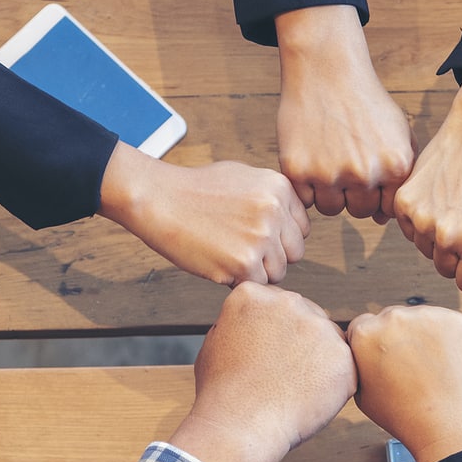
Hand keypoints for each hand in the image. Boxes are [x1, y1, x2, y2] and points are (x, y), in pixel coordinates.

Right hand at [98, 143, 307, 285]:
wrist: (159, 200)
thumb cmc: (197, 190)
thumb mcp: (245, 177)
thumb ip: (274, 197)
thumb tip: (294, 222)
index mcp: (279, 188)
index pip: (301, 228)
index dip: (281, 236)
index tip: (258, 234)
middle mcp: (274, 212)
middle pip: (294, 252)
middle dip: (273, 255)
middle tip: (244, 248)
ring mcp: (259, 239)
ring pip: (278, 272)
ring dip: (257, 270)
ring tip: (229, 253)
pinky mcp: (241, 264)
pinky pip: (256, 284)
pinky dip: (239, 280)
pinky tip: (219, 262)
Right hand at [170, 283, 354, 461]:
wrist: (238, 426)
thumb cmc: (221, 394)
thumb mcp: (215, 342)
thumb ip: (239, 323)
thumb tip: (254, 322)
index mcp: (253, 295)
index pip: (278, 307)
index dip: (275, 334)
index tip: (266, 357)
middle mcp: (288, 302)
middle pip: (307, 317)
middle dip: (301, 343)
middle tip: (283, 376)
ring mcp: (317, 326)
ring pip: (329, 340)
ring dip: (319, 361)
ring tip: (295, 389)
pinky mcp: (341, 354)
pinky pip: (345, 367)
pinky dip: (334, 385)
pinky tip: (310, 398)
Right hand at [275, 5, 415, 220]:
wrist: (327, 70)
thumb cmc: (365, 103)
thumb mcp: (399, 133)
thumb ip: (401, 176)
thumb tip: (383, 219)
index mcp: (395, 166)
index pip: (388, 207)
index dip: (377, 193)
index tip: (369, 172)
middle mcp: (364, 173)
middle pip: (360, 211)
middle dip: (354, 193)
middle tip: (345, 162)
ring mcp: (329, 173)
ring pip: (331, 208)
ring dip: (329, 191)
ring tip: (328, 159)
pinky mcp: (297, 170)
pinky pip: (304, 198)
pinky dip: (306, 184)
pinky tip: (311, 157)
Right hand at [348, 304, 461, 461]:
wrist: (450, 429)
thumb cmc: (407, 417)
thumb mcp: (362, 394)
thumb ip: (359, 362)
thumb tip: (364, 348)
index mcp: (365, 333)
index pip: (365, 325)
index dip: (377, 345)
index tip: (390, 360)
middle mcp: (393, 317)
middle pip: (394, 318)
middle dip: (401, 337)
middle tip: (414, 367)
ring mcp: (428, 315)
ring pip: (424, 319)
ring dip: (427, 335)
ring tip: (434, 369)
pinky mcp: (457, 319)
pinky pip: (450, 324)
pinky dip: (452, 339)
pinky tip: (451, 364)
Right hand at [394, 73, 461, 293]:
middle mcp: (446, 236)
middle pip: (445, 269)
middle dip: (457, 255)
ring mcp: (421, 219)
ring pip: (425, 250)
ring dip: (437, 237)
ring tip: (456, 207)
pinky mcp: (403, 203)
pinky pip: (408, 230)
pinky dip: (420, 220)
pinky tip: (439, 198)